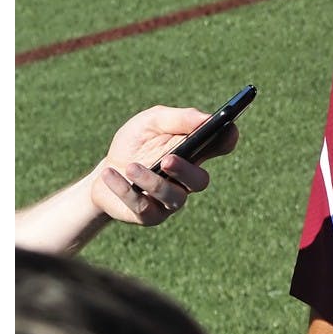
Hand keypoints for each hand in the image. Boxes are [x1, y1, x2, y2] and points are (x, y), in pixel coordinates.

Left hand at [90, 105, 237, 223]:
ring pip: (173, 197)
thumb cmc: (134, 144)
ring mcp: (171, 199)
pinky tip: (110, 174)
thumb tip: (206, 118)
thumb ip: (178, 118)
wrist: (104, 172)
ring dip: (152, 182)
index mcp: (195, 151)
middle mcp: (188, 178)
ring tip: (132, 167)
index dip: (227, 138)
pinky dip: (125, 190)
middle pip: (200, 180)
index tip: (225, 127)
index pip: (221, 145)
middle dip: (185, 171)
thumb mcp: (151, 122)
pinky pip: (143, 207)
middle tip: (168, 160)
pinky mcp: (150, 215)